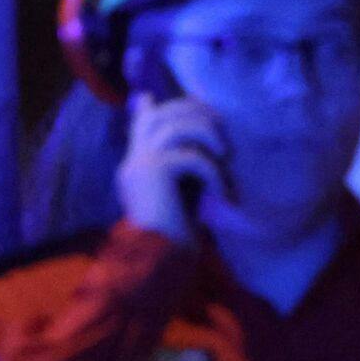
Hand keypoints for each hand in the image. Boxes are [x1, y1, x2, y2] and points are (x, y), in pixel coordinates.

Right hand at [117, 92, 229, 244]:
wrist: (159, 263)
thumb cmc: (176, 237)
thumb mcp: (184, 195)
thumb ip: (187, 169)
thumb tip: (207, 150)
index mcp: (136, 165)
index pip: (142, 122)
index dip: (159, 105)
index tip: (173, 97)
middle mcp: (133, 161)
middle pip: (161, 113)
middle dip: (195, 112)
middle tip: (221, 127)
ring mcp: (139, 164)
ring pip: (175, 125)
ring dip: (207, 135)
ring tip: (226, 155)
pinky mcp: (154, 172)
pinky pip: (191, 156)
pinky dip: (213, 171)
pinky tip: (224, 193)